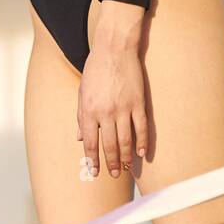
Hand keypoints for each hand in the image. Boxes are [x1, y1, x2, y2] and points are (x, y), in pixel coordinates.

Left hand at [77, 0, 149, 178]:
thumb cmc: (95, 70)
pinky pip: (141, 127)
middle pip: (109, 145)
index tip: (94, 172)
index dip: (93, 160)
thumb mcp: (82, 93)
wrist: (114, 49)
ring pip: (126, 140)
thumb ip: (82, 117)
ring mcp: (124, 108)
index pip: (91, 143)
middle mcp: (106, 113)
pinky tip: (142, 153)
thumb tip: (81, 138)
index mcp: (89, 112)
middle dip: (111, 163)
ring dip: (126, 157)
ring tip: (126, 168)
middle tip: (114, 175)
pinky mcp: (138, 102)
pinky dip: (142, 142)